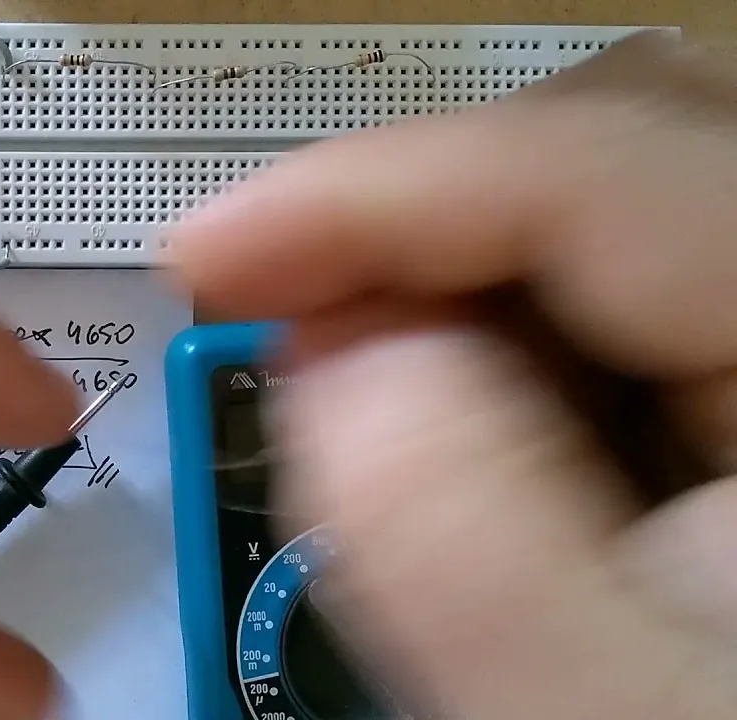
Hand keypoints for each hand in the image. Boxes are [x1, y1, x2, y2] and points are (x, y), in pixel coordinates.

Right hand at [170, 31, 736, 719]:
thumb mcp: (588, 702)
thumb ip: (451, 524)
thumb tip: (329, 354)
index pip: (582, 171)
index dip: (363, 194)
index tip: (209, 259)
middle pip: (600, 150)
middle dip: (408, 224)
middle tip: (273, 305)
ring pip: (603, 217)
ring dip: (447, 281)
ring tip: (349, 376)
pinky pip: (612, 301)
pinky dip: (499, 336)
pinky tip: (449, 415)